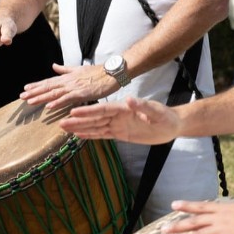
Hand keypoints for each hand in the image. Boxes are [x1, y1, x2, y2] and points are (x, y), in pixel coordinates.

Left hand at [20, 62, 119, 111]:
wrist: (111, 73)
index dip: (36, 86)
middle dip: (34, 92)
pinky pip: (68, 99)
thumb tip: (53, 66)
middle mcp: (68, 82)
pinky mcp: (82, 93)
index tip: (25, 89)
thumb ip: (64, 69)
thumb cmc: (97, 72)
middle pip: (48, 87)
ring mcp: (74, 87)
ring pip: (55, 93)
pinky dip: (58, 102)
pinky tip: (49, 106)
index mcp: (67, 77)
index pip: (49, 82)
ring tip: (30, 101)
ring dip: (42, 97)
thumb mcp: (78, 69)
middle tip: (21, 97)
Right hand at [62, 95, 180, 143]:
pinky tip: (79, 135)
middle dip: (78, 120)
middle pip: (94, 118)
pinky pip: (102, 134)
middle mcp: (118, 115)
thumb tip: (130, 99)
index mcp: (124, 108)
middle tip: (61, 122)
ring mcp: (118, 124)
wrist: (172, 125)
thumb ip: (143, 106)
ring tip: (64, 128)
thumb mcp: (156, 112)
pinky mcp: (120, 133)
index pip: (103, 110)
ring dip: (80, 127)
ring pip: (95, 126)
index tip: (73, 111)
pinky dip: (90, 135)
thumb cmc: (166, 117)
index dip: (88, 111)